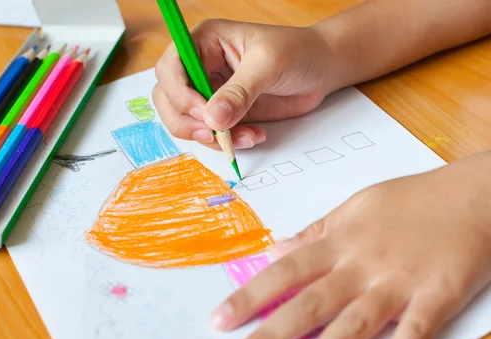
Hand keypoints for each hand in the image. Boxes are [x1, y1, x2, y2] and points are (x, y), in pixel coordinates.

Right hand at [153, 19, 334, 149]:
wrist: (322, 70)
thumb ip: (239, 92)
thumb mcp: (268, 65)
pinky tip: (253, 136)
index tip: (202, 112)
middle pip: (168, 98)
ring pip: (186, 121)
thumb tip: (212, 119)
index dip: (179, 93)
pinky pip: (212, 134)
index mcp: (205, 42)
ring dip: (210, 137)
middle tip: (215, 134)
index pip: (170, 67)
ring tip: (244, 137)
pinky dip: (227, 143)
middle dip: (187, 121)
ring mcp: (211, 93)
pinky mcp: (225, 114)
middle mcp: (201, 67)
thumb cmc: (297, 52)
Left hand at [209, 158, 490, 338]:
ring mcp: (399, 281)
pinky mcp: (437, 296)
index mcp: (341, 240)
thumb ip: (316, 231)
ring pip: (353, 325)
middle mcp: (363, 263)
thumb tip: (276, 247)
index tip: (220, 321)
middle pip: (310, 303)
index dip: (251, 296)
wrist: (477, 195)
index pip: (286, 271)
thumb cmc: (413, 199)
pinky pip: (413, 332)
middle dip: (269, 336)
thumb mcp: (356, 205)